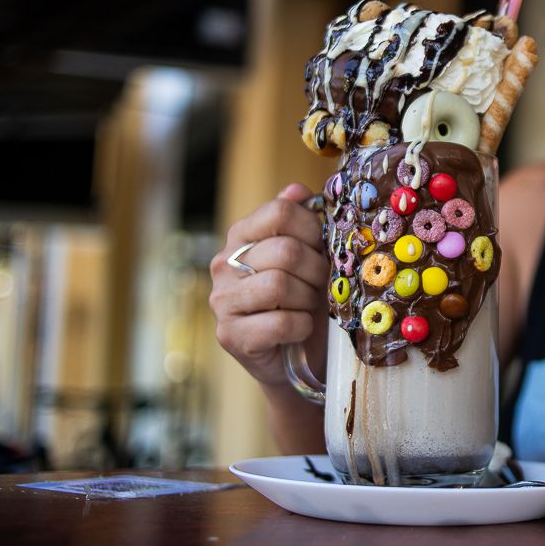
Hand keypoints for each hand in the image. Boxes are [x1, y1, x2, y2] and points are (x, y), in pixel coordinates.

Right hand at [208, 183, 328, 389]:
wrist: (298, 355)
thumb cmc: (305, 298)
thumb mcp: (310, 256)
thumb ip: (302, 221)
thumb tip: (298, 189)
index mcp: (242, 235)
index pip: (279, 212)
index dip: (312, 228)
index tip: (322, 247)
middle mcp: (224, 264)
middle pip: (284, 251)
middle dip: (316, 270)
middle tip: (321, 284)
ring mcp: (222, 301)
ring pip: (279, 285)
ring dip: (308, 299)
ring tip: (309, 306)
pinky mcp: (230, 336)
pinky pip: (280, 323)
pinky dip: (301, 327)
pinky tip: (300, 329)